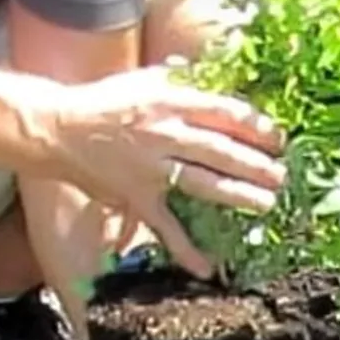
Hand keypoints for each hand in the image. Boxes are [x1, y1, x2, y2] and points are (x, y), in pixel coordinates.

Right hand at [29, 65, 285, 275]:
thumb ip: (185, 79)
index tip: (278, 138)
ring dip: (238, 195)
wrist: (57, 129)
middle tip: (283, 175)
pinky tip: (208, 268)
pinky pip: (165, 226)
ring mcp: (151, 168)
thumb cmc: (107, 101)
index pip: (222, 113)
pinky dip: (185, 250)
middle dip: (256, 164)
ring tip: (267, 203)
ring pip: (203, 184)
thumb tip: (219, 71)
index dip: (255, 126)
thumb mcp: (147, 79)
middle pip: (220, 150)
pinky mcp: (136, 197)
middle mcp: (163, 134)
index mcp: (170, 101)